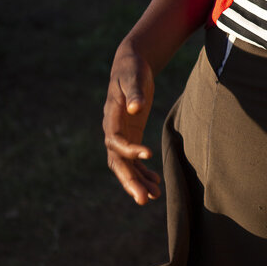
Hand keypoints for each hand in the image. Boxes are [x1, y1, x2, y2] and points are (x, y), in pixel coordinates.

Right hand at [103, 43, 161, 204]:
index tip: (149, 154)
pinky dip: (143, 172)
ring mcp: (120, 135)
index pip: (115, 140)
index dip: (129, 149)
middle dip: (129, 180)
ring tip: (153, 196)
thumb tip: (135, 107)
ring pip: (125, 165)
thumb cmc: (131, 69)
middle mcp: (112, 130)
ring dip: (137, 181)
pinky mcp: (130, 136)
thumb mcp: (134, 76)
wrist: (128, 66)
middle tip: (143, 199)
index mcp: (111, 116)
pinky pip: (133, 160)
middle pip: (117, 161)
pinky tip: (155, 183)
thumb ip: (134, 92)